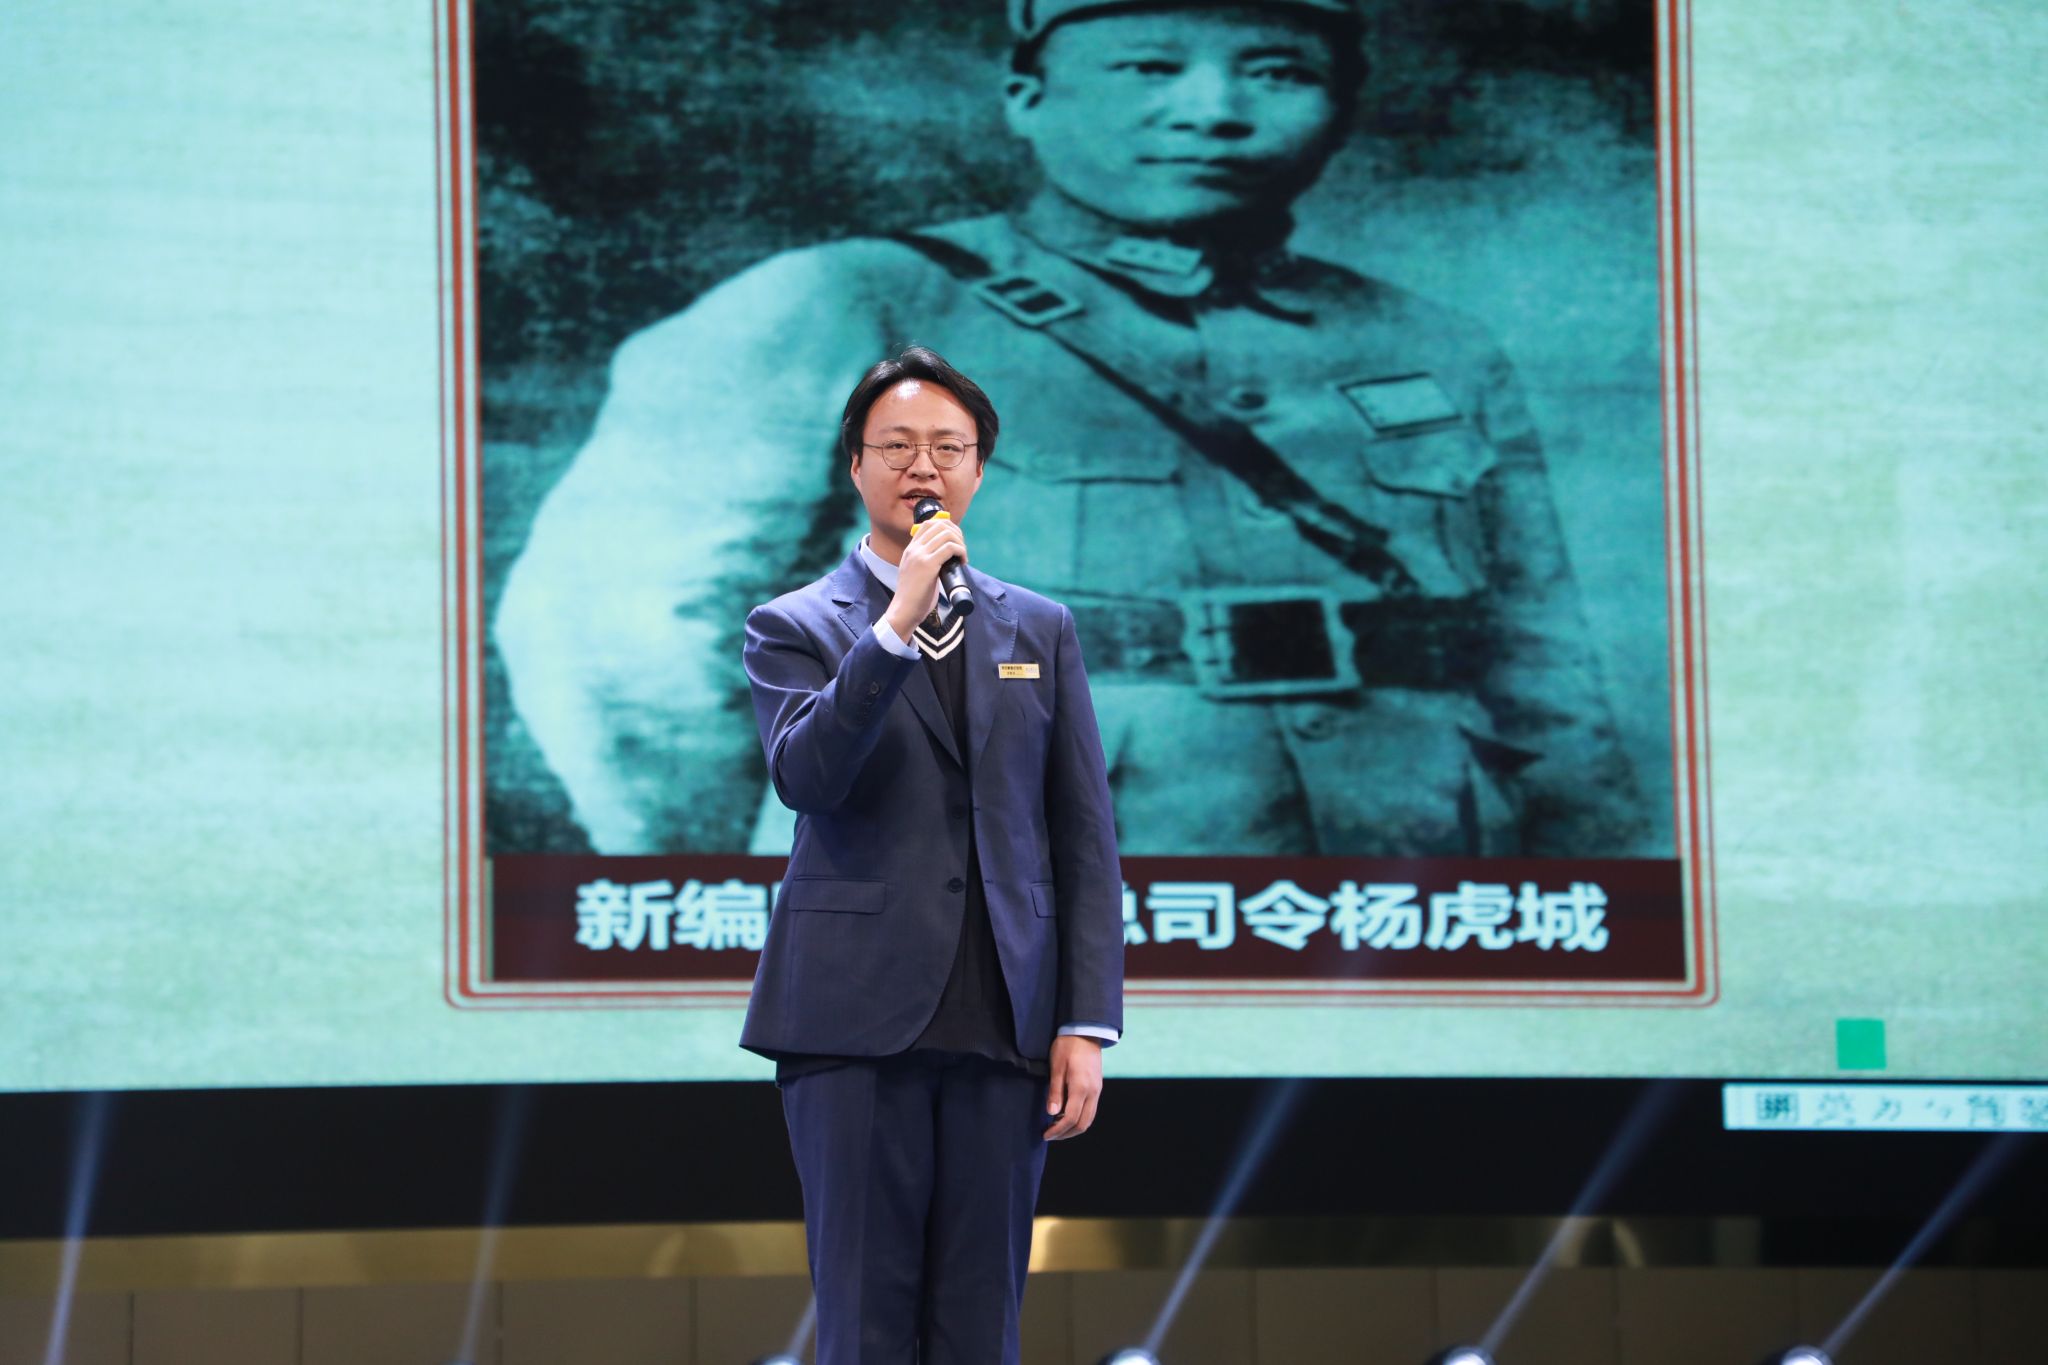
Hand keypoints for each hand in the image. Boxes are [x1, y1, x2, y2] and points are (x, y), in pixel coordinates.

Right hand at [883, 515, 967, 642]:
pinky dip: (961, 551)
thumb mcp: (916, 573)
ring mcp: (920, 556)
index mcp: (910, 549)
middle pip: (940, 525)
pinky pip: (950, 548)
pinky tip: (962, 562)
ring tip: (962, 557)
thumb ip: (926, 562)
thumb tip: (946, 556)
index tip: (955, 541)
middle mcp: (914, 549)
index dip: (946, 527)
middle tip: (961, 550)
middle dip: (957, 534)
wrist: (904, 611)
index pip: (928, 523)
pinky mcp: (928, 565)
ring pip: (947, 534)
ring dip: (960, 543)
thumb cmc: (914, 597)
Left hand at [1043, 1034, 1103, 1139]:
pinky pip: (1091, 1111)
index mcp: (1081, 1088)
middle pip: (1082, 1124)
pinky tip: (1066, 1116)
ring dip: (1073, 1128)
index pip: (1071, 1118)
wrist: (1085, 1032)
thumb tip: (1051, 1113)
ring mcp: (1097, 1091)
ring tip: (1057, 1127)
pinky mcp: (1097, 1088)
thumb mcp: (1057, 1068)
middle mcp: (1093, 1093)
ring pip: (1089, 1119)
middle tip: (1050, 1135)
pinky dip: (1079, 1119)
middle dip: (1066, 1134)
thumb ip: (1055, 1092)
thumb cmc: (1067, 1047)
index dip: (1057, 1130)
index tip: (1045, 1134)